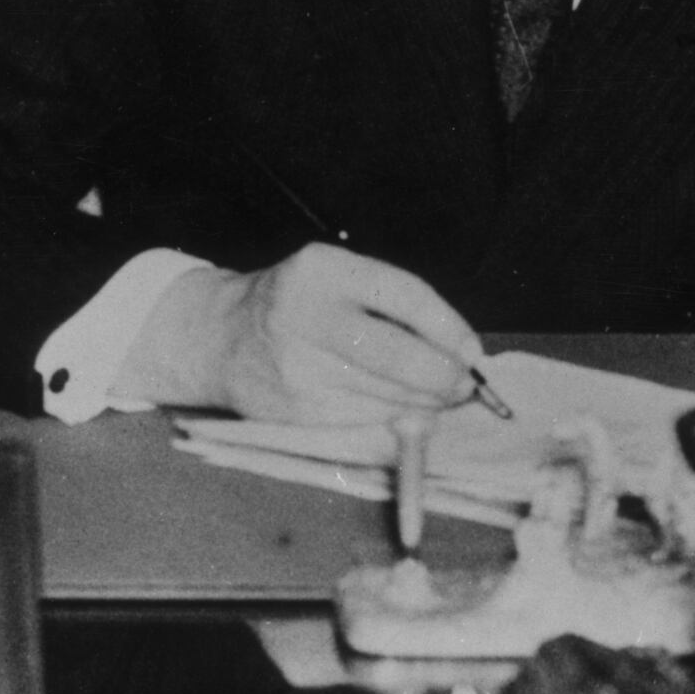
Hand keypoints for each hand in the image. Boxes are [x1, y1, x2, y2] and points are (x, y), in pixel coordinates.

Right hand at [121, 243, 484, 423]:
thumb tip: (462, 354)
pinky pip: (366, 423)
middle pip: (399, 356)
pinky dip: (394, 421)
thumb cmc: (300, 305)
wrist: (221, 337)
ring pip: (387, 397)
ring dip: (426, 404)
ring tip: (436, 397)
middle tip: (463, 384)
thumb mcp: (338, 278)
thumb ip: (393, 305)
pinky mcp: (295, 411)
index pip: (405, 296)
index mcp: (323, 270)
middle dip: (444, 376)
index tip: (473, 351)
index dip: (449, 328)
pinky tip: (401, 412)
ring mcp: (297, 368)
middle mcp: (305, 316)